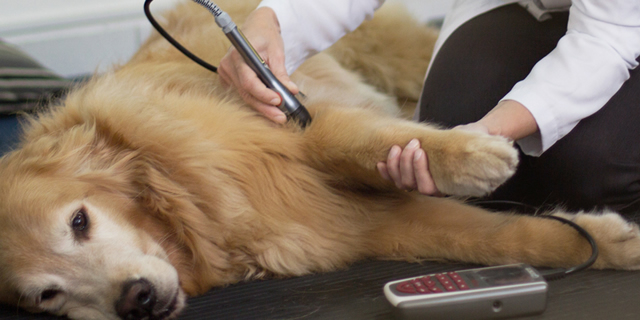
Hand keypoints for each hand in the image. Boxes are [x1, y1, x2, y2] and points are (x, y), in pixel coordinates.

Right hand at [218, 7, 298, 123]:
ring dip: (262, 107)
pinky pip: (242, 93)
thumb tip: (291, 90)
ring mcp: (226, 73)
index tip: (279, 101)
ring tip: (277, 116)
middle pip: (246, 93)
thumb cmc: (266, 36)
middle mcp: (228, 66)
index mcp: (238, 56)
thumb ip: (281, 73)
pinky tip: (268, 109)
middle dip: (265, 107)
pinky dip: (255, 101)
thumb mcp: (276, 52)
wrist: (257, 27)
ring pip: (244, 96)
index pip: (249, 82)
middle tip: (281, 118)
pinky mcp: (228, 79)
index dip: (264, 94)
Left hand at [378, 100, 537, 195]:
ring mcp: (418, 183)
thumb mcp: (474, 140)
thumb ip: (470, 142)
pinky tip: (380, 162)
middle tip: (412, 144)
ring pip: (400, 182)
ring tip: (397, 147)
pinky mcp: (409, 175)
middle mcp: (432, 189)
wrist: (469, 138)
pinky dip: (385, 172)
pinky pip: (393, 179)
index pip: (428, 188)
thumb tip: (475, 136)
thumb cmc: (473, 139)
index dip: (420, 170)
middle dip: (407, 164)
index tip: (420, 150)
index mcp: (447, 186)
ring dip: (395, 165)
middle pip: (411, 185)